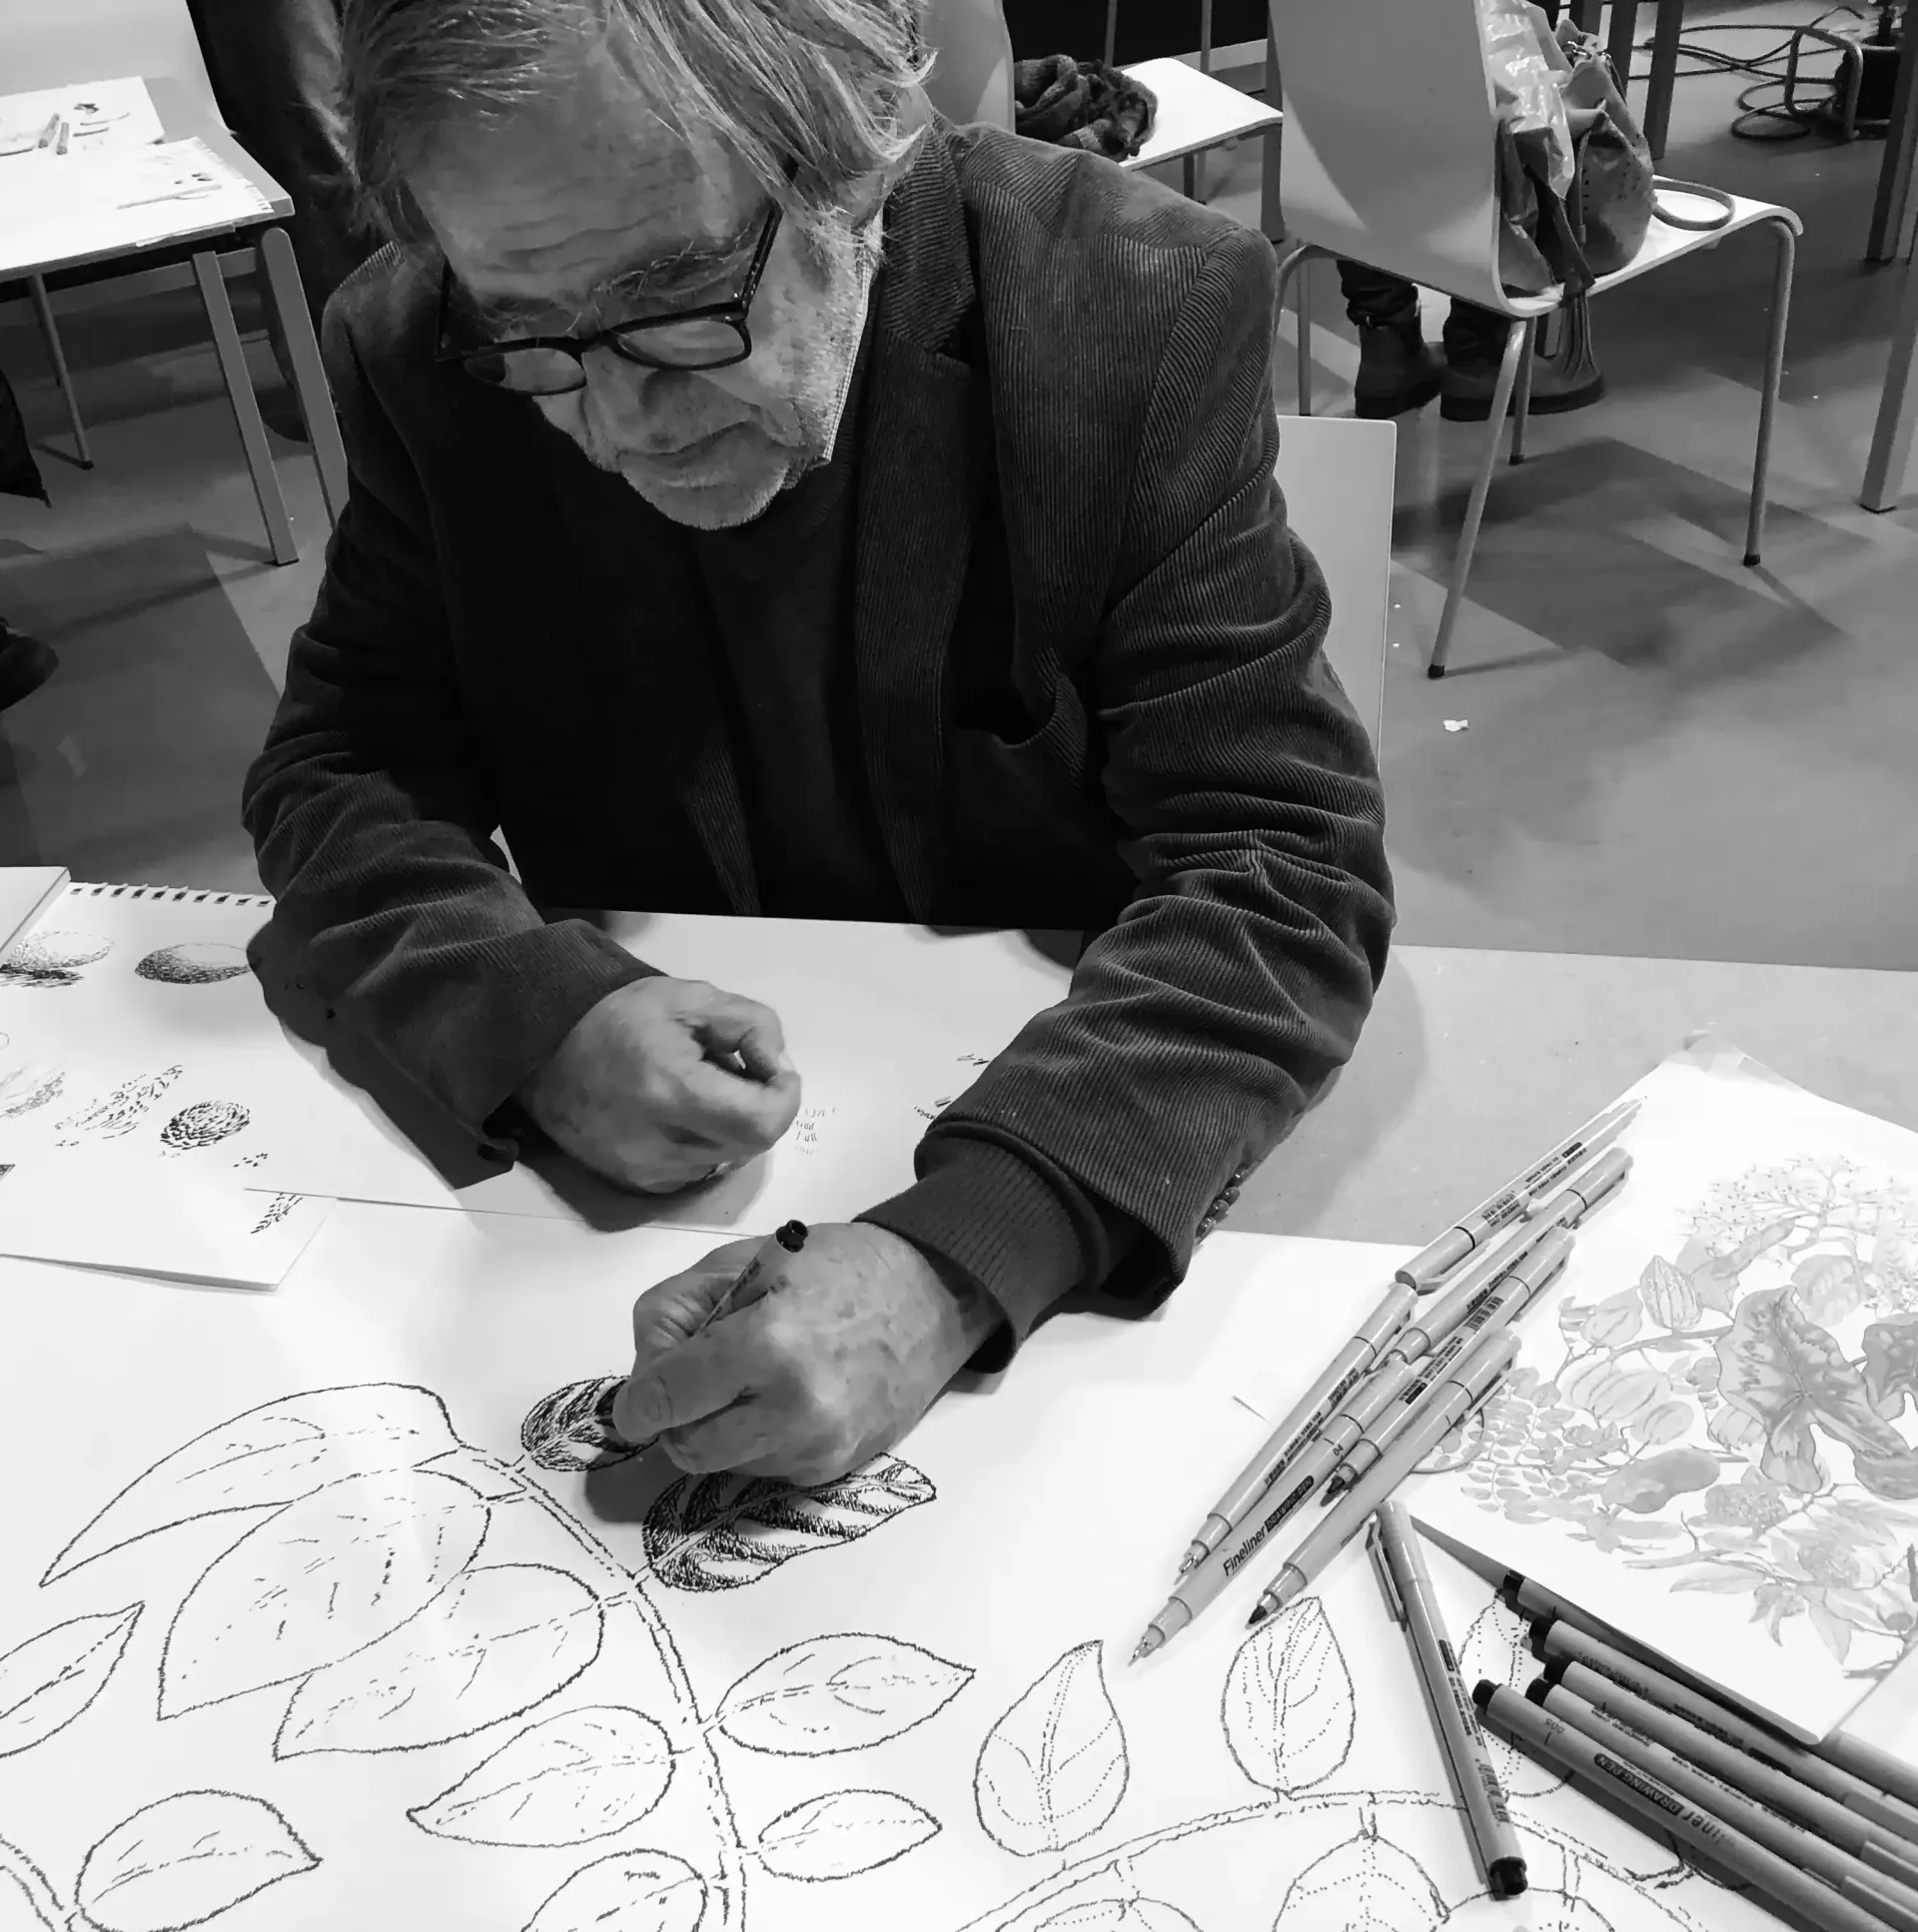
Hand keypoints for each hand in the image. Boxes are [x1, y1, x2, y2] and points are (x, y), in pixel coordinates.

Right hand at [520, 978, 801, 1194]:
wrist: (544, 1050)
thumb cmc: (619, 1018)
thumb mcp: (692, 998)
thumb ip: (751, 1026)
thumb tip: (778, 1069)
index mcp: (671, 1091)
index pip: (761, 1123)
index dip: (784, 1098)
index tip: (775, 1071)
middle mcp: (658, 1144)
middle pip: (750, 1144)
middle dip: (758, 1107)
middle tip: (736, 1072)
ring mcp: (645, 1171)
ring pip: (727, 1159)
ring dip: (731, 1126)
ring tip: (700, 1088)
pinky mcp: (635, 1184)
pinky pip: (697, 1171)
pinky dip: (704, 1143)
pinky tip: (678, 1113)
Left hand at [611, 1223, 1004, 1484]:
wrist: (933, 1297)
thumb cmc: (837, 1267)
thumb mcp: (744, 1258)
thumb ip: (675, 1311)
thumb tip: (644, 1377)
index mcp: (766, 1344)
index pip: (664, 1400)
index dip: (635, 1402)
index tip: (634, 1400)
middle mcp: (792, 1410)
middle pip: (686, 1448)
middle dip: (674, 1420)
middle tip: (690, 1382)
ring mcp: (817, 1447)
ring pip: (722, 1465)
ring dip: (716, 1431)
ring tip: (747, 1380)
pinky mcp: (834, 1469)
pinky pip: (763, 1470)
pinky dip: (754, 1441)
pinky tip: (780, 1398)